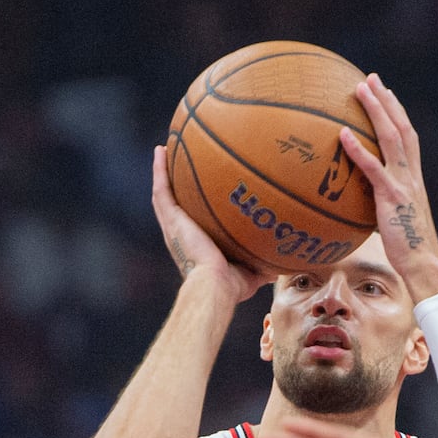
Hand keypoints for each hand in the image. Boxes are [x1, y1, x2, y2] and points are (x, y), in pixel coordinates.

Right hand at [151, 146, 272, 299]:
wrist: (216, 286)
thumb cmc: (232, 287)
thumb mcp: (251, 274)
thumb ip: (262, 267)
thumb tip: (278, 268)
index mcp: (195, 245)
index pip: (191, 222)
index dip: (191, 208)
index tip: (196, 193)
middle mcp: (180, 235)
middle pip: (174, 204)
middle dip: (174, 185)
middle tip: (176, 163)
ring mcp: (173, 227)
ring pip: (163, 194)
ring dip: (162, 172)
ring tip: (164, 150)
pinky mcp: (172, 220)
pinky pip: (162, 190)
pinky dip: (159, 170)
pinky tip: (161, 151)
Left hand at [341, 76, 437, 300]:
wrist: (423, 264)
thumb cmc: (409, 250)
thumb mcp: (395, 222)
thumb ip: (382, 207)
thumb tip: (359, 206)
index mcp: (414, 179)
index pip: (408, 137)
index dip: (397, 113)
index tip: (386, 93)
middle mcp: (412, 175)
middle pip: (401, 128)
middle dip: (386, 101)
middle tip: (370, 78)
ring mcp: (403, 184)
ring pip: (391, 138)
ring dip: (376, 111)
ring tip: (360, 89)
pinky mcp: (392, 198)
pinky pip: (373, 169)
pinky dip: (358, 149)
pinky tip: (342, 134)